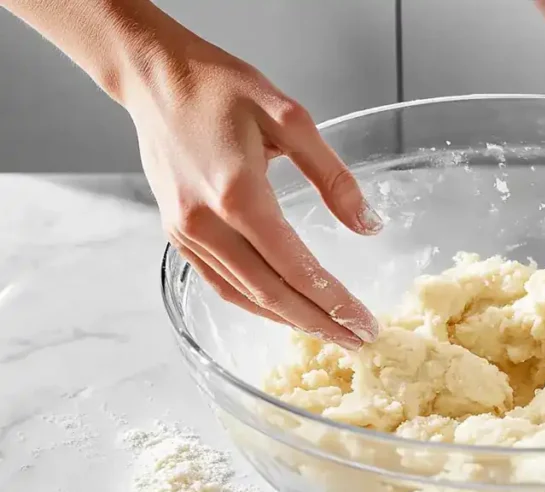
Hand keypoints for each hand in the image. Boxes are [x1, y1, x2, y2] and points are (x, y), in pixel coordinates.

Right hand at [125, 35, 380, 348]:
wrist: (155, 77)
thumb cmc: (221, 88)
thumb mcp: (292, 118)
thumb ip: (333, 177)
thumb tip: (368, 225)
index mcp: (239, 194)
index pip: (296, 268)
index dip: (334, 302)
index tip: (365, 323)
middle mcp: (207, 223)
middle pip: (271, 294)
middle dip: (319, 323)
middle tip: (357, 340)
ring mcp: (186, 232)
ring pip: (244, 295)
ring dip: (289, 320)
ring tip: (328, 332)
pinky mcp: (176, 233)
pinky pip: (220, 283)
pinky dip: (254, 303)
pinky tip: (283, 310)